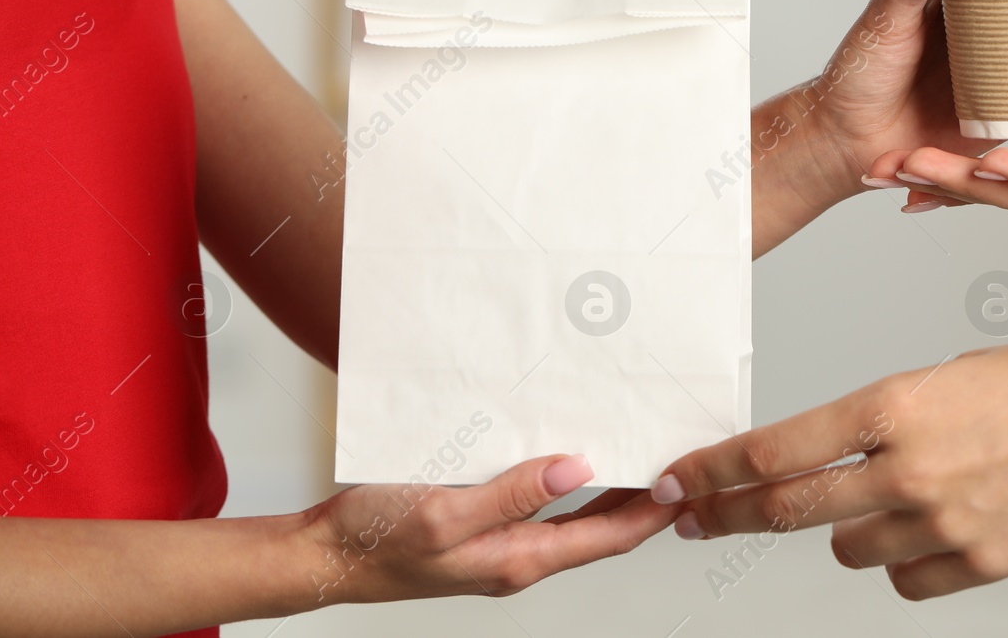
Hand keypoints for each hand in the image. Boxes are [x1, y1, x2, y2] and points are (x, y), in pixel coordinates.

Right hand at [307, 454, 673, 603]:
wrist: (321, 556)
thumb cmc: (374, 540)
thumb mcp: (445, 512)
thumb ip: (512, 494)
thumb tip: (576, 470)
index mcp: (518, 559)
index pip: (607, 538)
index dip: (652, 513)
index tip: (686, 482)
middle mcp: (517, 556)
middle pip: (599, 529)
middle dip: (642, 499)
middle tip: (675, 460)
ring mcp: (499, 544)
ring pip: (572, 517)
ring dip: (607, 487)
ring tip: (635, 448)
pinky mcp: (480, 527)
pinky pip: (537, 505)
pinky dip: (563, 480)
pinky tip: (565, 451)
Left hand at [648, 340, 1007, 599]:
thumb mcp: (944, 377)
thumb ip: (882, 422)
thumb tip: (831, 459)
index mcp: (893, 405)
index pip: (775, 449)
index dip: (714, 470)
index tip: (675, 481)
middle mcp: (907, 468)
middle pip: (788, 509)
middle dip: (730, 514)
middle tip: (697, 519)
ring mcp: (943, 522)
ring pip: (848, 551)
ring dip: (849, 531)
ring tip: (894, 499)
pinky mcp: (980, 564)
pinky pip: (906, 579)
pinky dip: (906, 561)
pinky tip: (939, 527)